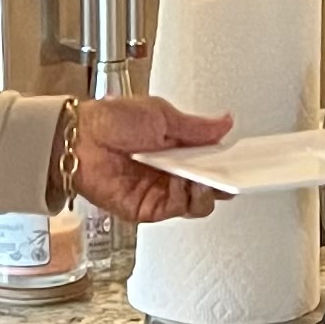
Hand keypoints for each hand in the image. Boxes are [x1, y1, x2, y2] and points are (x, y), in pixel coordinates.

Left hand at [74, 97, 234, 225]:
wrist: (79, 138)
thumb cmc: (108, 120)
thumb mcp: (161, 114)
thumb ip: (195, 127)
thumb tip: (224, 123)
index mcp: (177, 149)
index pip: (212, 162)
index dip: (229, 163)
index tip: (245, 160)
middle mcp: (171, 173)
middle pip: (210, 186)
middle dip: (224, 180)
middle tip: (232, 171)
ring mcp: (160, 191)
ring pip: (198, 202)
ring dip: (207, 190)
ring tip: (205, 176)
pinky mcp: (147, 208)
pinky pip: (177, 209)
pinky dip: (186, 198)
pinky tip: (184, 182)